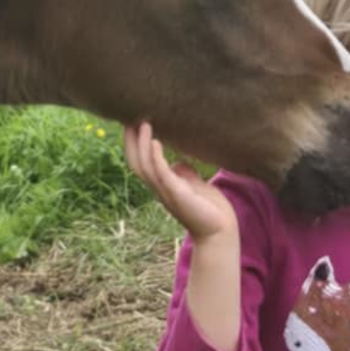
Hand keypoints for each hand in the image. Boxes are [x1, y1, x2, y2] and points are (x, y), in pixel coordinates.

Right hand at [123, 121, 238, 245]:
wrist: (221, 232)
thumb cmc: (210, 210)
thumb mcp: (196, 186)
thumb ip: (185, 174)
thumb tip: (179, 162)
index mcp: (163, 186)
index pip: (141, 163)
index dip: (134, 145)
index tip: (133, 123)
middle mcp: (160, 189)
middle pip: (136, 164)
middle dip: (131, 142)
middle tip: (129, 118)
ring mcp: (167, 192)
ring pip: (145, 167)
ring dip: (141, 145)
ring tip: (142, 124)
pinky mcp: (178, 195)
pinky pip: (161, 174)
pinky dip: (156, 158)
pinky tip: (154, 142)